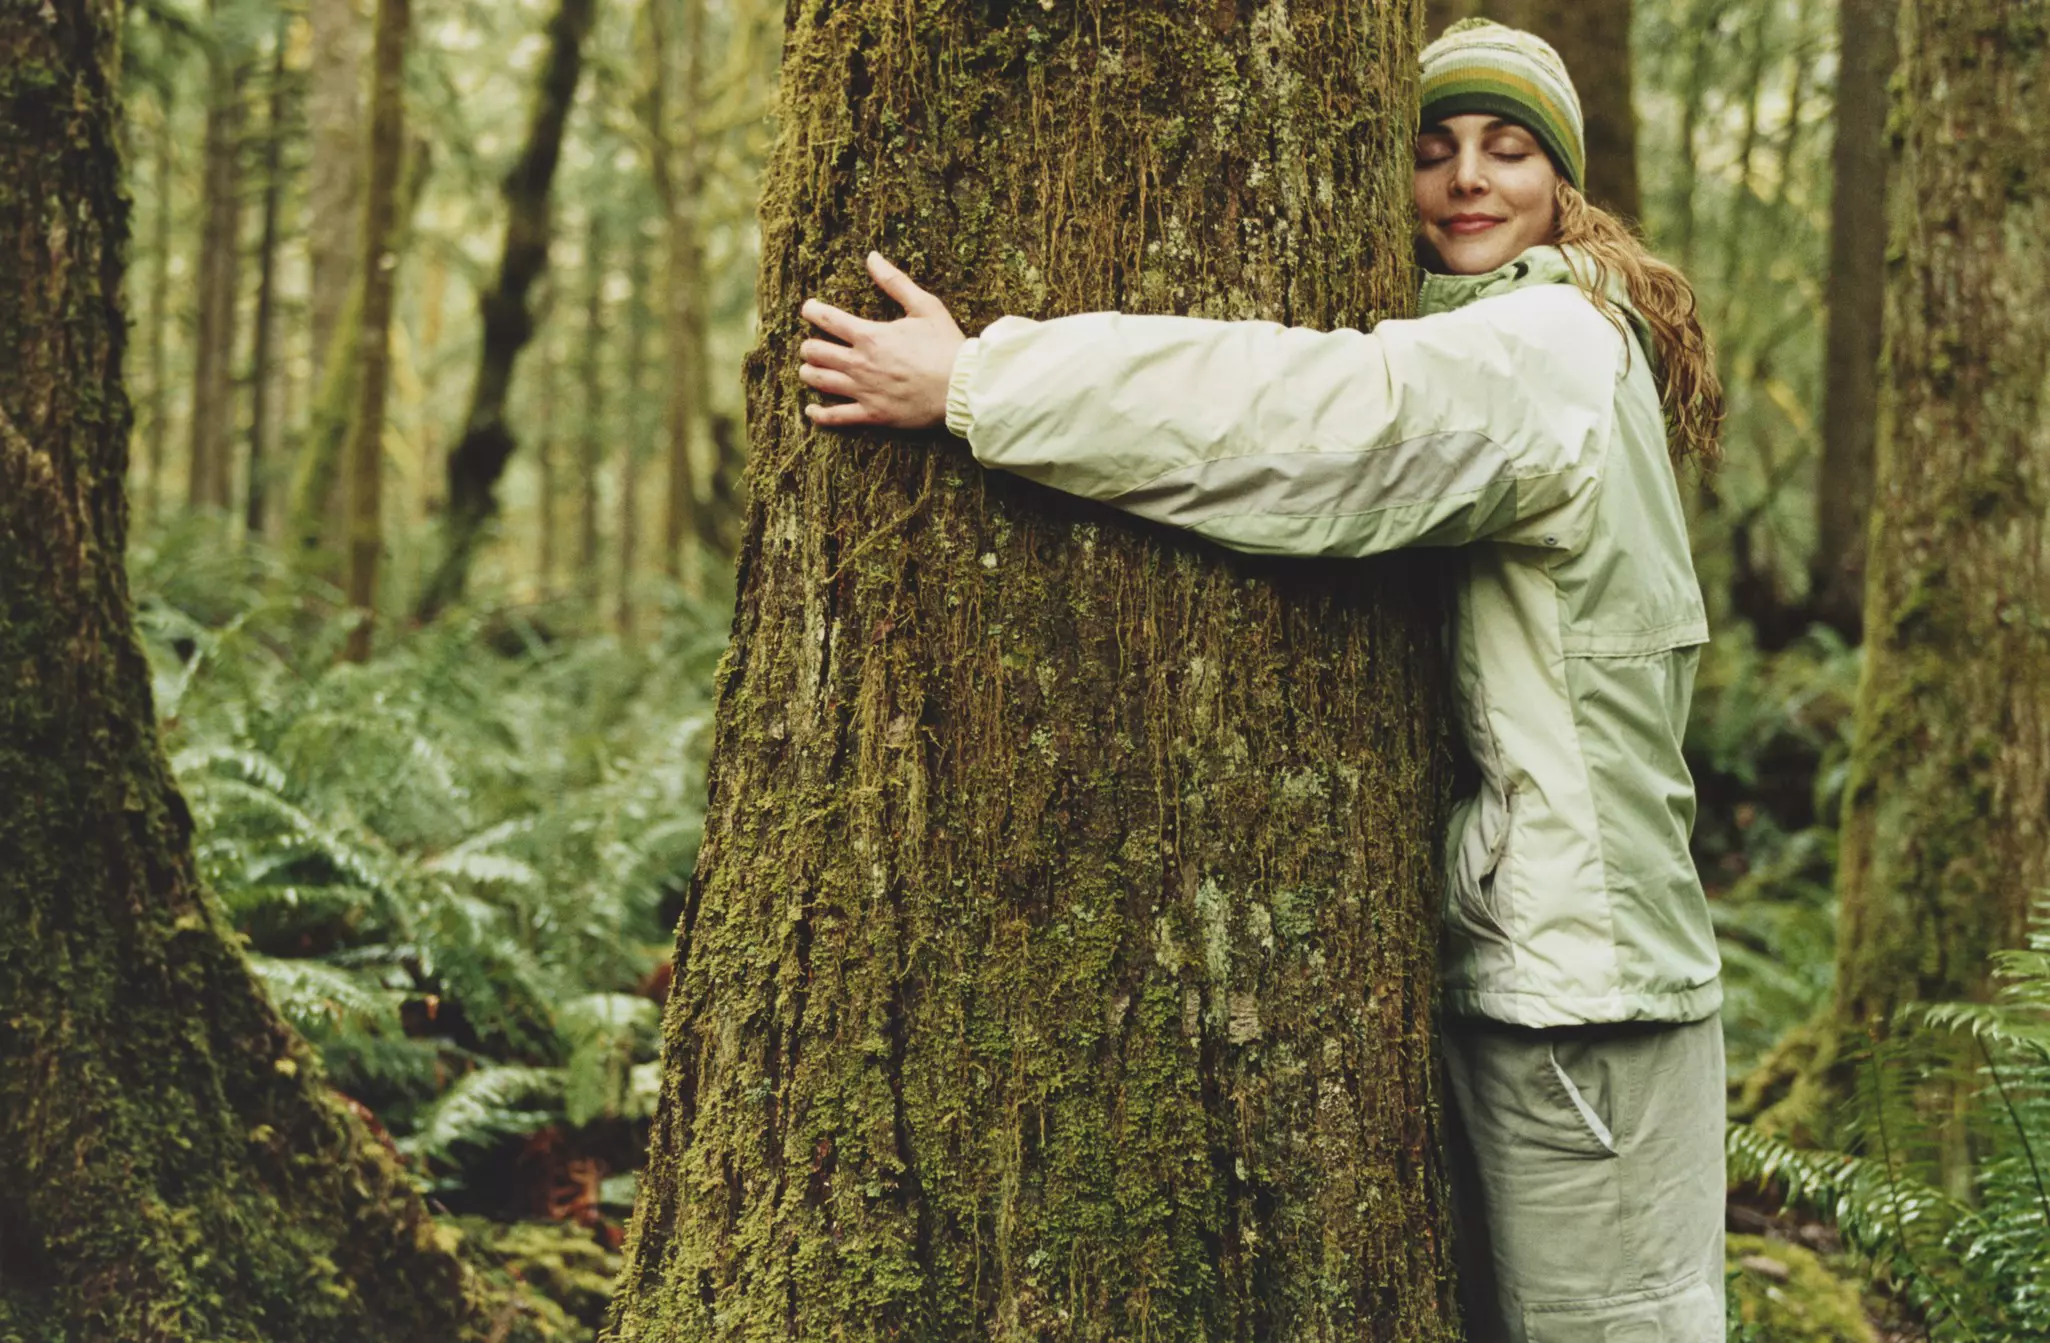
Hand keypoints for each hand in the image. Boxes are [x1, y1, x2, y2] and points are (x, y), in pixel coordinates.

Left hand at [799, 252, 964, 429]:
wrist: (961, 387)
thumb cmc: (946, 345)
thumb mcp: (925, 306)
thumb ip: (895, 281)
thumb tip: (872, 257)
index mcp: (870, 335)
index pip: (827, 318)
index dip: (812, 311)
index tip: (808, 309)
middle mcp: (860, 363)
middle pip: (816, 352)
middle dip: (809, 346)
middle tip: (812, 345)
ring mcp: (864, 390)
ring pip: (819, 381)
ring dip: (809, 373)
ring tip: (809, 370)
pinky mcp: (872, 414)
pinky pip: (836, 417)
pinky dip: (819, 414)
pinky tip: (811, 409)